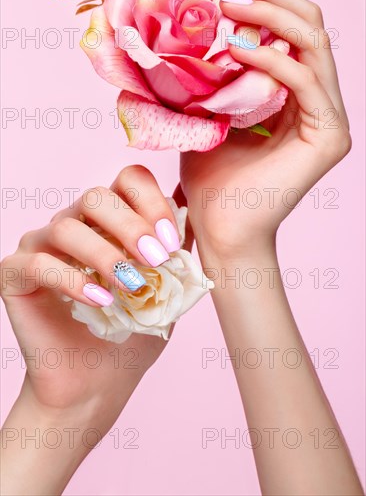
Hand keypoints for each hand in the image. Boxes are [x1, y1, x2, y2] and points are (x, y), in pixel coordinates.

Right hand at [1, 165, 179, 424]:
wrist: (99, 382)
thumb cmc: (133, 333)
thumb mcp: (168, 287)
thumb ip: (178, 248)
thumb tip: (199, 207)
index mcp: (110, 221)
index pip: (128, 180)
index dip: (151, 201)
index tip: (171, 239)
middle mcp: (74, 224)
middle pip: (96, 196)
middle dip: (131, 225)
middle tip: (154, 259)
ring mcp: (41, 247)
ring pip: (65, 226)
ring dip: (104, 254)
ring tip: (130, 286)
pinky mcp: (16, 276)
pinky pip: (37, 263)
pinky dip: (72, 280)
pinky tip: (100, 302)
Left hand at [180, 0, 350, 258]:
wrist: (220, 231)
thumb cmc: (212, 182)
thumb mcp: (208, 116)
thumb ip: (214, 79)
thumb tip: (193, 35)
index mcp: (294, 97)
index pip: (289, 31)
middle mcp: (318, 102)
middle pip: (307, 26)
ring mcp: (328, 119)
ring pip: (312, 44)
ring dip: (269, 15)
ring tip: (228, 3)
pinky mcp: (328, 137)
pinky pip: (304, 81)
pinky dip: (272, 59)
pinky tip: (237, 47)